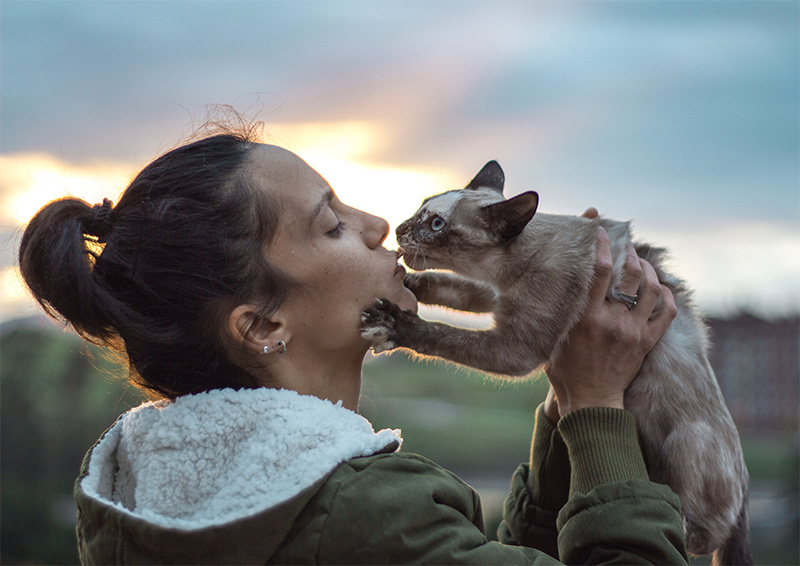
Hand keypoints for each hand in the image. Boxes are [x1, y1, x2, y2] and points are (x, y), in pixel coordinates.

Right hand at [545, 227, 676, 416]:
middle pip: (630, 275)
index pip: (599, 271)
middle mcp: (613, 321)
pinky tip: (660, 288)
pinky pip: (666, 313)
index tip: (601, 231)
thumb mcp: (554, 339)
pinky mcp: (646, 343)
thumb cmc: (565, 372)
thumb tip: (558, 289)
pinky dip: (666, 295)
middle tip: (627, 246)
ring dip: (648, 271)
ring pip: (651, 289)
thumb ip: (561, 314)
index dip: (602, 245)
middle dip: (630, 254)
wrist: (590, 403)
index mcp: (587, 318)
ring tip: (642, 263)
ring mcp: (633, 332)